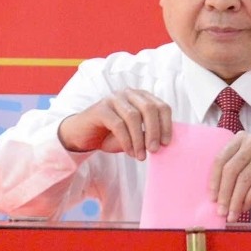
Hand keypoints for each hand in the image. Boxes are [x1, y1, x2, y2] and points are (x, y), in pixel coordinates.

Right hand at [57, 89, 172, 159]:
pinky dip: (126, 141)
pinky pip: (118, 124)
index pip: (161, 106)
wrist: (83, 136)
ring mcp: (113, 99)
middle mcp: (128, 94)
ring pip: (134, 116)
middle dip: (154, 131)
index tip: (166, 143)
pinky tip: (129, 152)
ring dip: (139, 139)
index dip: (166, 125)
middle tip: (154, 150)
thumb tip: (164, 143)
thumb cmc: (111, 135)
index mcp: (141, 97)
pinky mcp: (100, 108)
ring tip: (141, 156)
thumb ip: (147, 134)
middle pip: (149, 108)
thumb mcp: (134, 135)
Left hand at [209, 132, 250, 220]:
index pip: (221, 160)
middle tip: (221, 211)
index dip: (214, 181)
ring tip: (232, 214)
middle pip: (231, 170)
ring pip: (244, 179)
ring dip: (236, 200)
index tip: (212, 198)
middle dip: (224, 193)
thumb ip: (234, 175)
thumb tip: (217, 198)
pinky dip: (249, 199)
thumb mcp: (248, 167)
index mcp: (240, 139)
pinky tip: (245, 208)